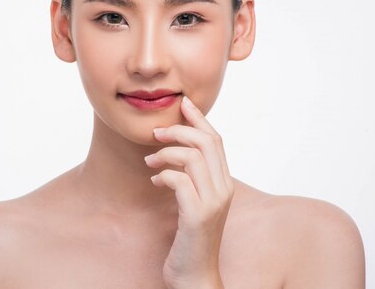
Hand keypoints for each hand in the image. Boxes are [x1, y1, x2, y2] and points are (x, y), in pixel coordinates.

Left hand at [144, 95, 232, 288]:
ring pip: (193, 157)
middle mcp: (224, 189)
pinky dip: (163, 175)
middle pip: (208, 142)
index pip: (217, 140)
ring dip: (166, 152)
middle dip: (179, 129)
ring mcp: (213, 203)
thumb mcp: (194, 202)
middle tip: (155, 132)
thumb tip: (176, 151)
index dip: (199, 118)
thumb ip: (192, 178)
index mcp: (224, 183)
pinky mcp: (197, 216)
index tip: (183, 103)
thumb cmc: (190, 238)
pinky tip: (154, 181)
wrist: (195, 275)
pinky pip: (179, 181)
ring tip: (150, 161)